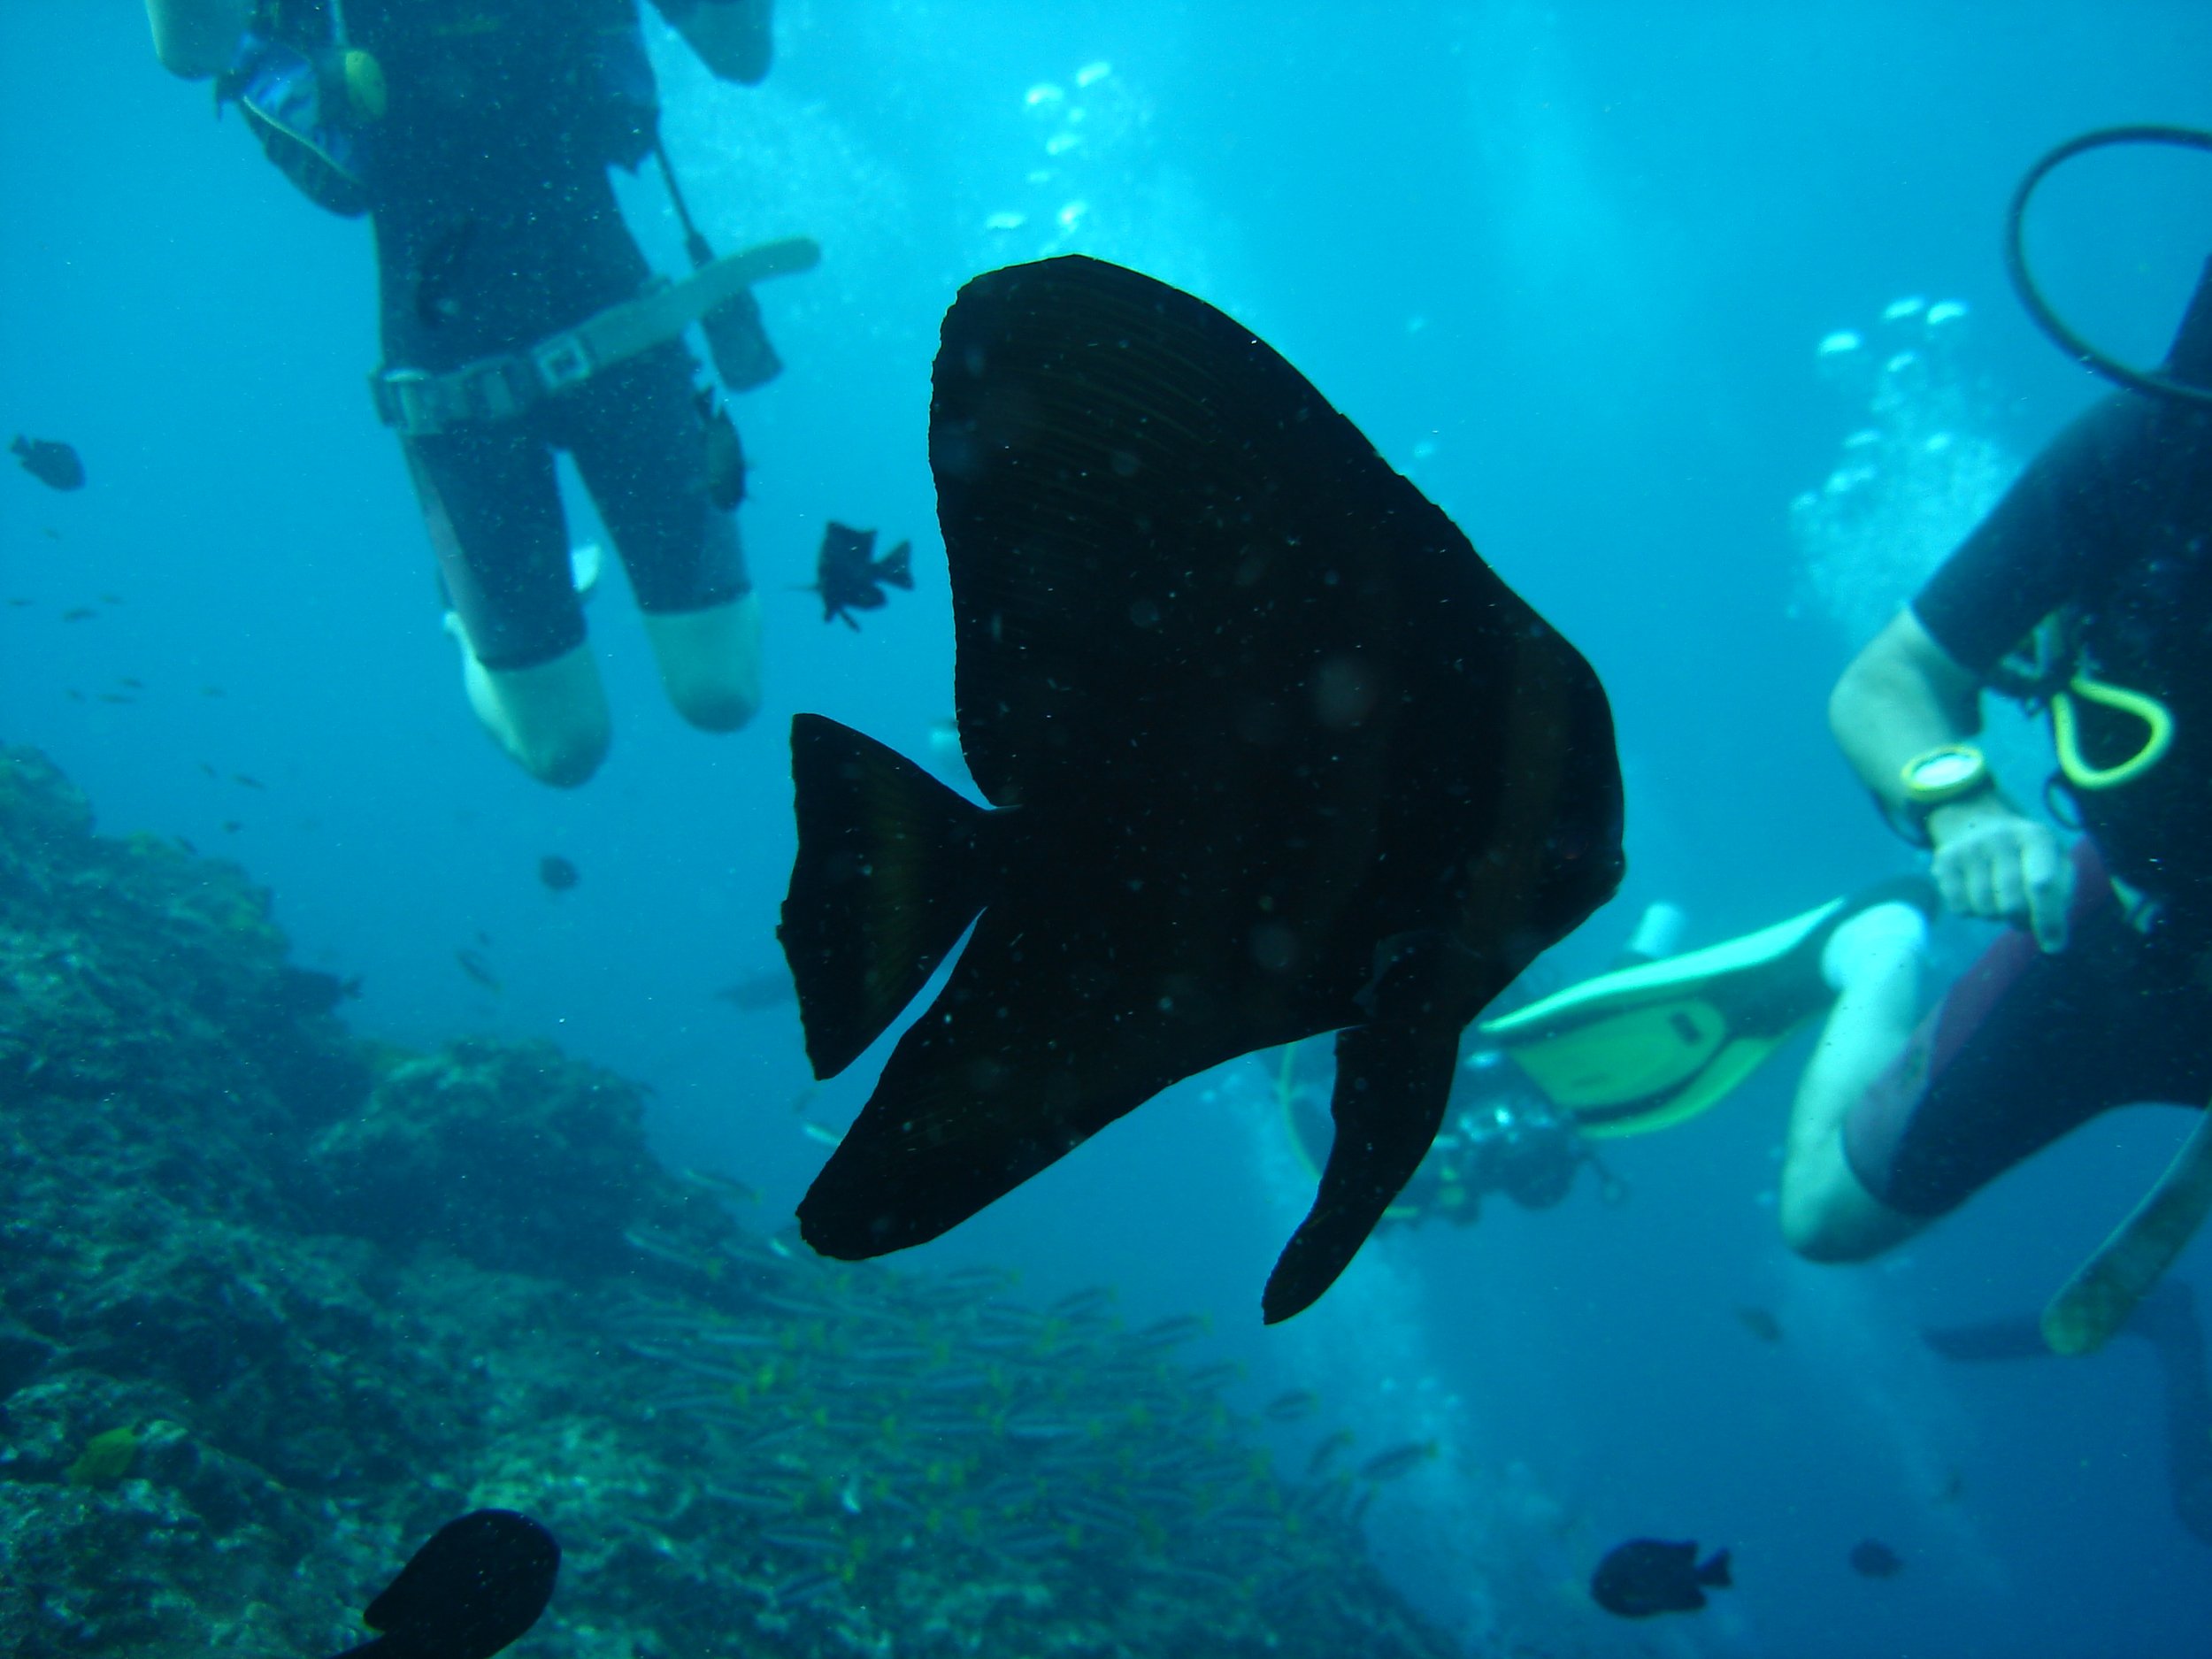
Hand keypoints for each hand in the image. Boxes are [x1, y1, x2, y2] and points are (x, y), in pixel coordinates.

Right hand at [1927, 800, 2073, 952]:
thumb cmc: (2028, 855)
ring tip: (2000, 898)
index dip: (2049, 920)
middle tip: (2024, 917)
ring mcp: (1968, 847)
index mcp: (2036, 836)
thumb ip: (2061, 898)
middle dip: (2022, 921)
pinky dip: (1973, 911)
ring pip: (1985, 910)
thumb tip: (2053, 942)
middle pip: (2013, 903)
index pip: (2043, 886)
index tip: (2053, 947)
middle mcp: (2000, 837)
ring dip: (1997, 915)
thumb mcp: (2054, 863)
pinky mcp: (1944, 861)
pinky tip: (1978, 893)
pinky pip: (1961, 909)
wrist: (1978, 823)